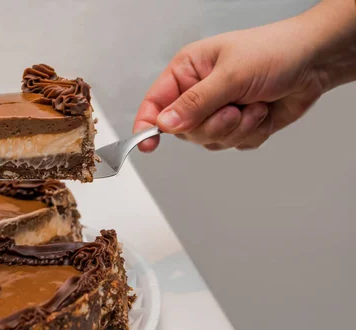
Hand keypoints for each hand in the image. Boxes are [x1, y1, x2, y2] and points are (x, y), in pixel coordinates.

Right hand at [135, 0, 355, 151]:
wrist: (316, 62)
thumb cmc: (275, 51)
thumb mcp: (230, 75)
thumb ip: (195, 103)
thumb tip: (165, 124)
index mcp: (187, 72)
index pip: (156, 103)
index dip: (147, 124)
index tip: (147, 144)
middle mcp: (198, 93)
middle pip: (184, 130)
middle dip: (213, 125)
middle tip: (232, 110)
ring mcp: (218, 111)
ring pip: (210, 141)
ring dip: (236, 129)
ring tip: (253, 106)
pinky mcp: (238, 126)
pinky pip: (234, 145)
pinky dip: (252, 133)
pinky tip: (262, 111)